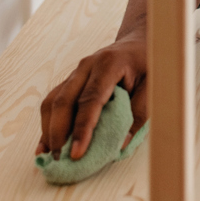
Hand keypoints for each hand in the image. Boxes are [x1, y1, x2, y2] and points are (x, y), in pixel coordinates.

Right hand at [37, 34, 147, 160]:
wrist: (139, 40)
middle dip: (58, 133)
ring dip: (49, 130)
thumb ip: (139, 112)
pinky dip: (49, 123)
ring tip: (50, 156)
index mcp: (108, 64)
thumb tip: (121, 144)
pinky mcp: (71, 80)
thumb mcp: (152, 85)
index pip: (90, 100)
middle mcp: (86, 66)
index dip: (82, 128)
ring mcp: (76, 72)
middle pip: (64, 100)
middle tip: (60, 160)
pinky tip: (47, 143)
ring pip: (54, 101)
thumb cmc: (147, 62)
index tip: (77, 153)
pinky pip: (54, 101)